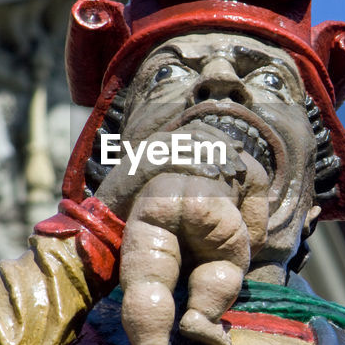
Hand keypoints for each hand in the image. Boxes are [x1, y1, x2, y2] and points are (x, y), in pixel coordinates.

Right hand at [94, 125, 250, 218]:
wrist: (104, 216)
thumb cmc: (138, 203)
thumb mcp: (165, 183)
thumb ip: (184, 173)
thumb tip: (214, 172)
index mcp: (163, 143)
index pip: (198, 128)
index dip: (222, 137)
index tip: (240, 151)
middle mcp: (156, 143)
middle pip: (198, 133)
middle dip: (223, 147)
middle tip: (240, 167)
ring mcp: (148, 153)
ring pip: (189, 143)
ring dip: (214, 155)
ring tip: (231, 172)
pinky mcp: (141, 167)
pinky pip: (173, 160)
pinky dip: (195, 164)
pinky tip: (212, 174)